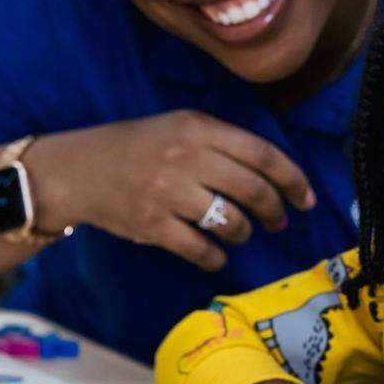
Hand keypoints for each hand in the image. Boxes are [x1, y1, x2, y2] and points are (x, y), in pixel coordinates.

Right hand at [28, 111, 314, 269]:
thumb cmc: (136, 146)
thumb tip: (273, 172)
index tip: (306, 198)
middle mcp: (186, 157)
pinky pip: (199, 249)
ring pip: (230, 221)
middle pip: (253, 189)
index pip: (262, 154)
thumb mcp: (179, 126)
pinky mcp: (151, 224)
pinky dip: (215, 258)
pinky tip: (216, 256)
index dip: (293, 178)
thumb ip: (221, 142)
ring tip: (242, 233)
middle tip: (279, 221)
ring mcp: (168, 193)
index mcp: (198, 128)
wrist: (77, 169)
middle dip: (275, 210)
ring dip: (244, 233)